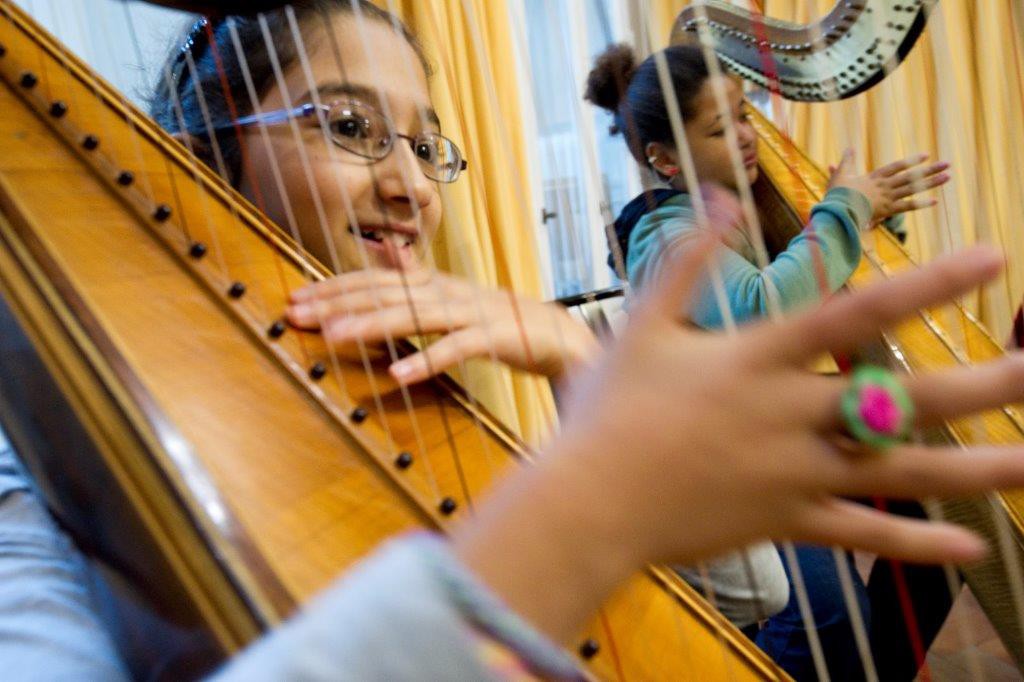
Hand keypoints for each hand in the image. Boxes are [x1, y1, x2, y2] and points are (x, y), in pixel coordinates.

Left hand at [287, 269, 599, 383]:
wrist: (554, 333)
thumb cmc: (496, 320)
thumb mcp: (452, 298)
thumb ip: (419, 280)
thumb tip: (389, 254)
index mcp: (432, 284)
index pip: (375, 280)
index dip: (334, 287)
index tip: (296, 298)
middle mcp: (446, 292)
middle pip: (385, 292)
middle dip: (338, 302)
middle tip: (297, 313)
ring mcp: (470, 313)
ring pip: (415, 314)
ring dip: (373, 324)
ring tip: (336, 336)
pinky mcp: (493, 338)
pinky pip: (456, 349)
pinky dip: (428, 360)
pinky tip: (399, 374)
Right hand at [456, 232, 1023, 642]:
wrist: (587, 502)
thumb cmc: (607, 411)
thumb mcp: (640, 325)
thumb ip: (687, 260)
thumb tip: (721, 199)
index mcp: (758, 360)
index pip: (855, 314)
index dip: (927, 284)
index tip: (993, 259)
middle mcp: (789, 415)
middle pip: (900, 399)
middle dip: (979, 385)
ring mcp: (793, 475)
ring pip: (899, 474)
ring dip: (975, 472)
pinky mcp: (786, 522)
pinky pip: (862, 536)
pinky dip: (916, 545)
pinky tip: (972, 550)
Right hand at [828, 148, 949, 223]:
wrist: (838, 209)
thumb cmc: (837, 194)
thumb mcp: (841, 175)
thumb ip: (847, 161)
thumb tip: (849, 147)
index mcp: (875, 177)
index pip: (897, 166)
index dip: (912, 161)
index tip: (926, 156)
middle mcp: (885, 185)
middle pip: (911, 175)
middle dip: (930, 169)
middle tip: (947, 163)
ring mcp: (888, 197)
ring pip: (913, 188)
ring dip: (931, 182)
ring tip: (947, 177)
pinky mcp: (887, 210)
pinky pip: (907, 206)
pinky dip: (921, 204)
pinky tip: (935, 201)